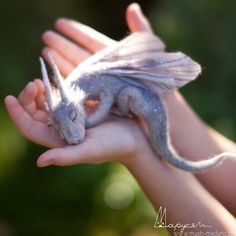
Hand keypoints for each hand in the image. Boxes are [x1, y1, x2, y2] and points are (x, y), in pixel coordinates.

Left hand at [5, 3, 153, 166]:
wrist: (136, 137)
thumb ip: (67, 156)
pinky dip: (58, 85)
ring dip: (42, 90)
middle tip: (33, 83)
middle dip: (29, 99)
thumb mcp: (91, 150)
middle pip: (37, 113)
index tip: (9, 97)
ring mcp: (73, 116)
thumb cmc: (115, 145)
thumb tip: (39, 162)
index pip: (31, 129)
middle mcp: (63, 128)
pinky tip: (56, 76)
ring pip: (49, 102)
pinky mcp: (84, 106)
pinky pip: (64, 94)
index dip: (19, 115)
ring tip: (41, 78)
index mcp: (61, 140)